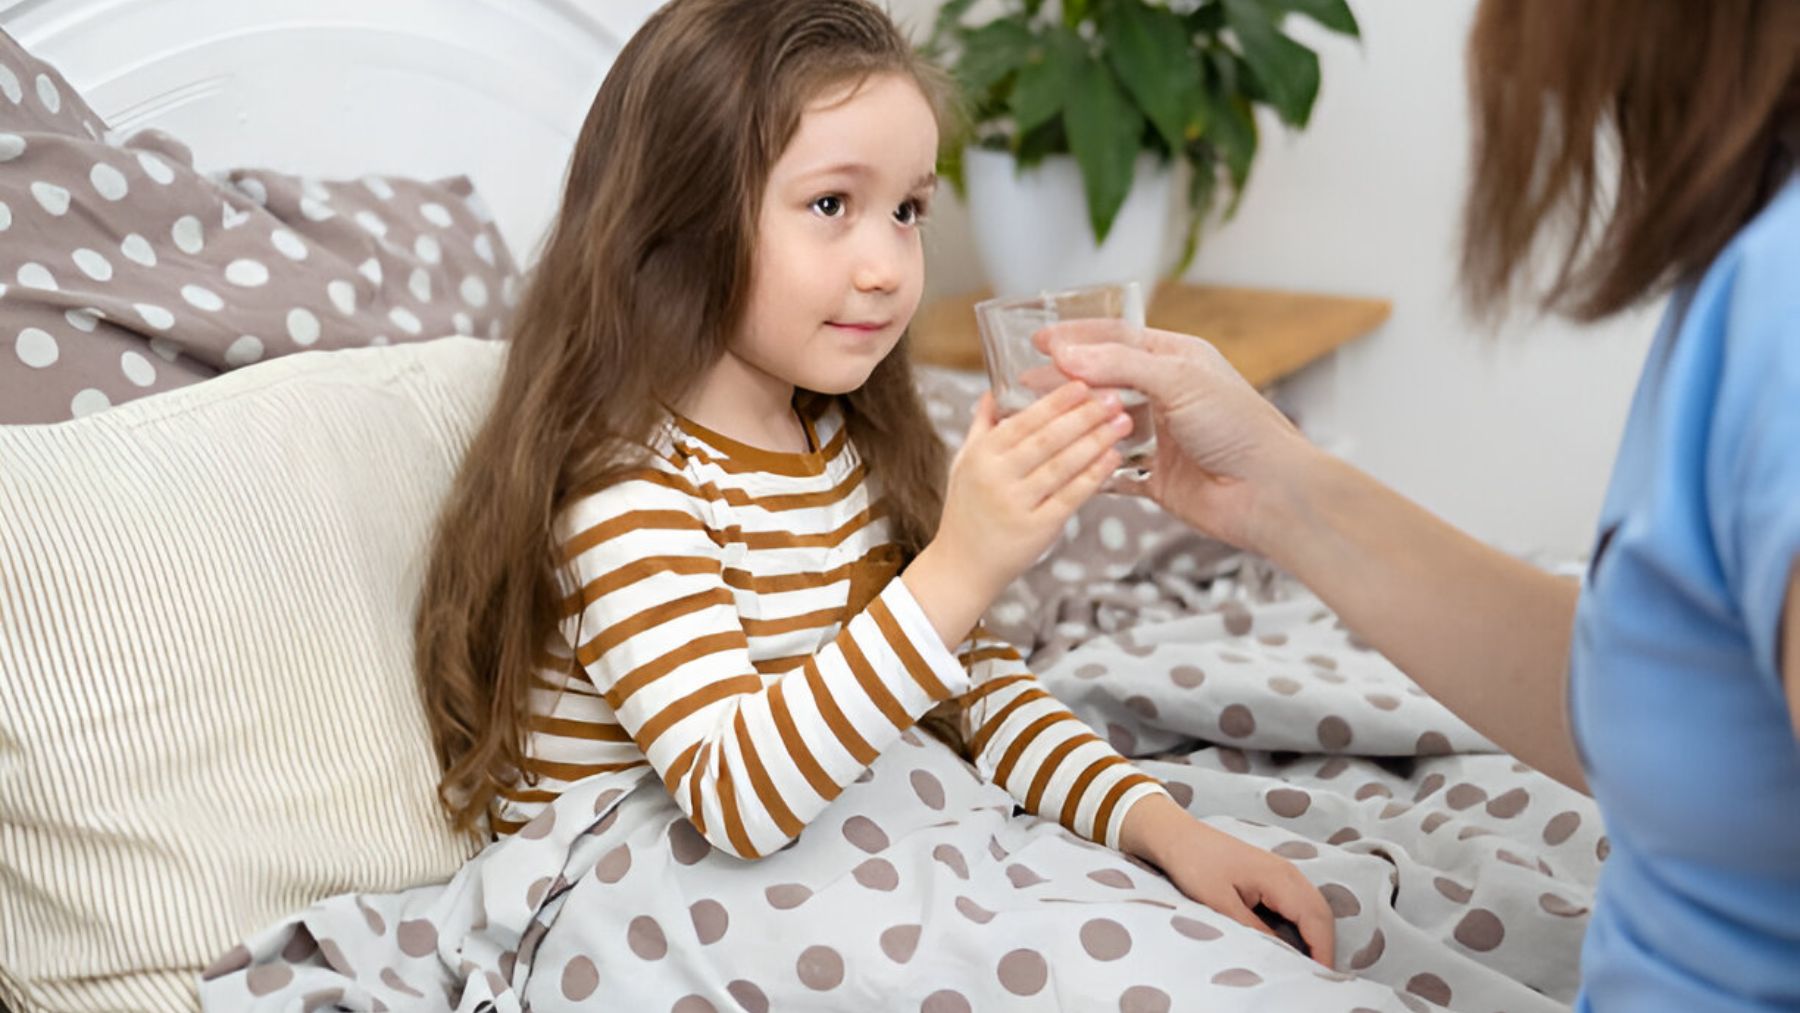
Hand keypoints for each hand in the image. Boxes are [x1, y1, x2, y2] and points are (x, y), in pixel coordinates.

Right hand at [935, 381, 1127, 600]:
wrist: (960, 568)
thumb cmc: (965, 513)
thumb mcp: (964, 464)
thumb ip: (982, 427)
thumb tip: (991, 392)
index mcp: (982, 455)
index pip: (1025, 419)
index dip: (1056, 401)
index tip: (1082, 384)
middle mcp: (997, 477)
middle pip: (1048, 439)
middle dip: (1084, 415)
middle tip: (1113, 397)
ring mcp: (1016, 504)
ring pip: (1063, 465)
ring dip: (1096, 441)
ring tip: (1121, 422)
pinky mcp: (1036, 529)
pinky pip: (1071, 497)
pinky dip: (1093, 476)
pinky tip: (1113, 459)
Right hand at [1036, 321, 1314, 554]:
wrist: (1267, 493)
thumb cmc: (1237, 426)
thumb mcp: (1178, 380)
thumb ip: (1120, 364)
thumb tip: (1066, 352)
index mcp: (1176, 360)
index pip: (1117, 339)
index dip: (1077, 337)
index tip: (1039, 340)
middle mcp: (1166, 395)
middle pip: (1104, 382)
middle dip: (1065, 382)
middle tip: (1023, 383)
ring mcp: (1159, 437)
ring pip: (1103, 425)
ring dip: (1073, 423)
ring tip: (1033, 420)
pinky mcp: (1154, 478)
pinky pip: (1110, 470)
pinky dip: (1088, 466)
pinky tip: (1059, 461)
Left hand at [1120, 793, 1336, 966]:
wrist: (1179, 837)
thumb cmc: (1195, 864)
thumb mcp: (1220, 902)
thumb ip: (1253, 928)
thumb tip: (1282, 954)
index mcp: (1279, 877)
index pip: (1314, 918)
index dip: (1322, 949)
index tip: (1320, 975)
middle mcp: (1289, 873)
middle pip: (1321, 913)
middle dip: (1325, 944)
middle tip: (1319, 975)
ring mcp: (1284, 872)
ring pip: (1314, 907)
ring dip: (1318, 934)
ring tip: (1311, 963)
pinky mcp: (1275, 875)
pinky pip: (1302, 901)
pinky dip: (1307, 923)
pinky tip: (1297, 941)